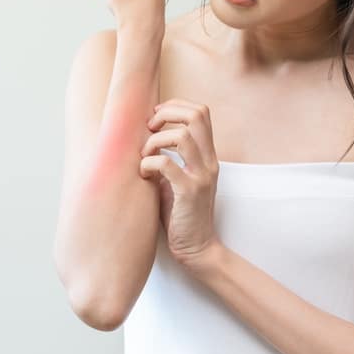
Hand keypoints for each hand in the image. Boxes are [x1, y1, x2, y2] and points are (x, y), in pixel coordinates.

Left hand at [140, 98, 223, 268]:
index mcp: (208, 155)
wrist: (198, 248)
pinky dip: (150, 162)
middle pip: (196, 116)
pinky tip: (144, 173)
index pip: (202, 112)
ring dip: (155, 140)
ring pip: (182, 136)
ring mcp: (202, 176)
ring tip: (145, 155)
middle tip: (150, 129)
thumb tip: (147, 134)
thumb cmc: (182, 213)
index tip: (156, 117)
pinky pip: (167, 164)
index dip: (176, 106)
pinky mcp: (190, 192)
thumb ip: (172, 156)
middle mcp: (209, 161)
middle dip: (167, 114)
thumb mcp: (180, 177)